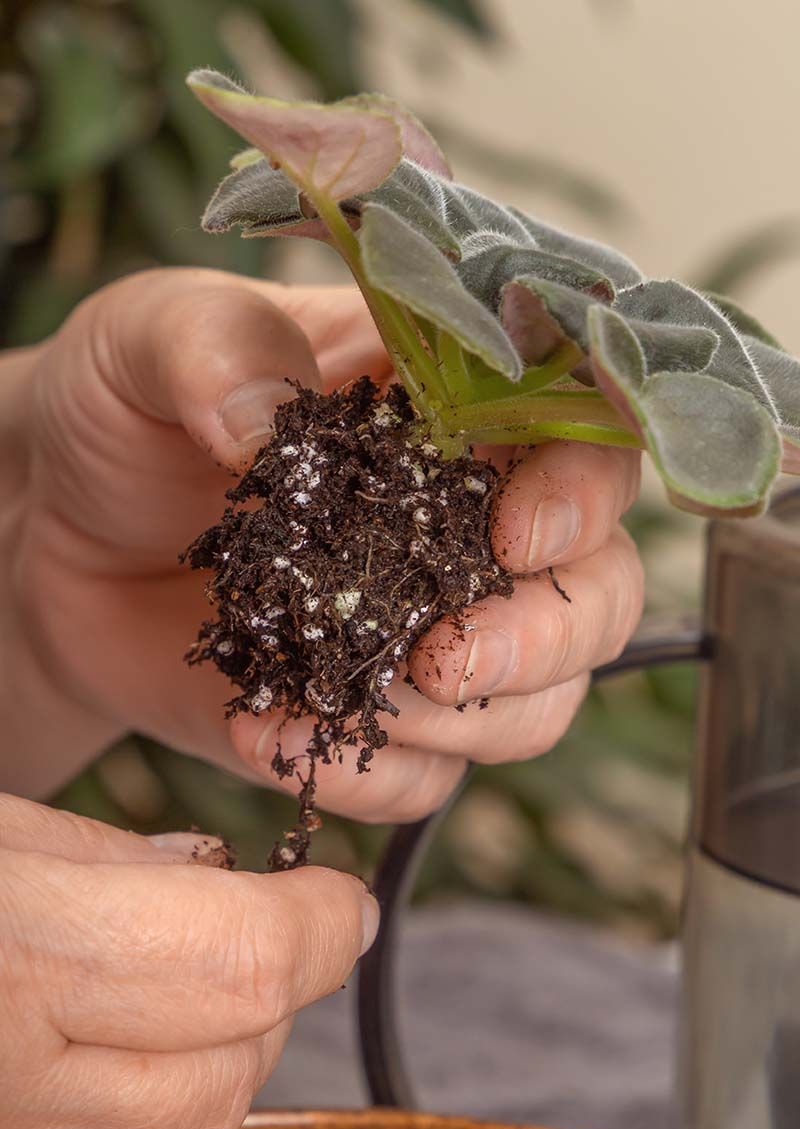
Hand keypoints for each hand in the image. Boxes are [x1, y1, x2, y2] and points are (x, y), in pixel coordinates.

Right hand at [0, 793, 376, 1128]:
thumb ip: (115, 858)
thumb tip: (224, 876)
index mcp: (26, 958)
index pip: (245, 963)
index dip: (321, 928)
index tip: (344, 900)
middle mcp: (14, 1088)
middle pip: (228, 1071)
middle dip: (278, 993)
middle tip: (263, 927)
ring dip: (220, 1054)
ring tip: (179, 980)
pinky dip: (144, 1105)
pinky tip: (109, 1045)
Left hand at [3, 268, 642, 814]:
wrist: (56, 537)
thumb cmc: (123, 414)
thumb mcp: (146, 341)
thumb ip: (207, 347)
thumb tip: (260, 419)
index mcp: (449, 416)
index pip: (581, 447)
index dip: (583, 498)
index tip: (519, 538)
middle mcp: (464, 532)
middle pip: (593, 598)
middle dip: (542, 641)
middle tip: (444, 660)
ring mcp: (424, 636)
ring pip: (535, 707)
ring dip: (469, 726)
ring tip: (364, 703)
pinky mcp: (365, 718)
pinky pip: (425, 781)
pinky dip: (371, 778)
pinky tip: (275, 737)